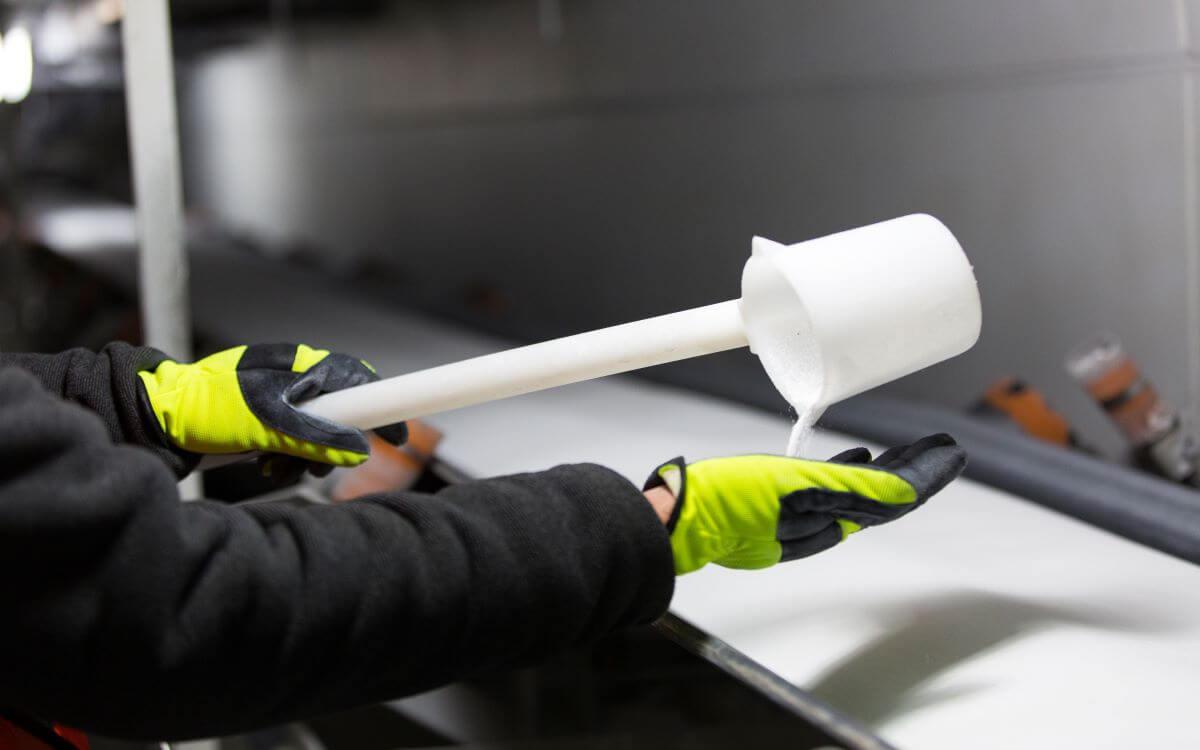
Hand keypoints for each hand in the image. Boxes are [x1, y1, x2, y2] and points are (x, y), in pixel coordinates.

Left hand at [138, 343, 405, 475]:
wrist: (158, 416)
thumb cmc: (204, 407)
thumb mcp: (264, 423)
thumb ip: (314, 435)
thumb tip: (358, 449)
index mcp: (299, 366)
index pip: (357, 380)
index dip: (382, 407)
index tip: (399, 437)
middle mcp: (294, 377)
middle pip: (339, 412)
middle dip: (331, 445)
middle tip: (317, 469)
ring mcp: (280, 396)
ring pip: (316, 430)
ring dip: (304, 456)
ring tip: (277, 468)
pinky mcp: (265, 416)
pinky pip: (293, 438)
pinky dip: (287, 456)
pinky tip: (266, 464)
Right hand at [644, 434, 965, 574]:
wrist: (681, 517)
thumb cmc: (729, 500)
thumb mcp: (796, 486)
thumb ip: (851, 488)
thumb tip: (906, 492)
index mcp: (831, 512)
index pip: (896, 494)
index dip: (928, 474)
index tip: (952, 453)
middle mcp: (822, 517)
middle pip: (885, 494)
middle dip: (915, 469)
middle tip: (940, 447)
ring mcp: (802, 515)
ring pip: (861, 491)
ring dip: (888, 468)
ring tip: (905, 449)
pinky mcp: (781, 506)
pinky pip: (831, 488)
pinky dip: (851, 470)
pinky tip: (853, 456)